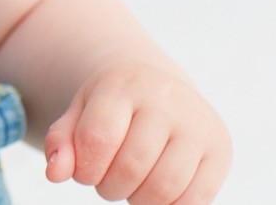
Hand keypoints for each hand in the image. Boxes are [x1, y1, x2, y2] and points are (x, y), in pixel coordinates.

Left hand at [44, 61, 231, 202]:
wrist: (158, 86)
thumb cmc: (112, 106)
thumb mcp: (80, 112)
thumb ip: (62, 141)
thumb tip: (54, 173)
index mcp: (125, 83)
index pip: (98, 138)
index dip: (85, 168)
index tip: (84, 171)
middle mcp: (166, 98)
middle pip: (131, 167)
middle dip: (109, 187)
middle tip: (106, 181)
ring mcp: (198, 123)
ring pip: (163, 188)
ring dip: (137, 200)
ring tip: (130, 186)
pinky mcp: (220, 149)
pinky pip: (195, 199)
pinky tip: (154, 192)